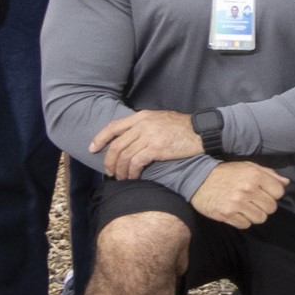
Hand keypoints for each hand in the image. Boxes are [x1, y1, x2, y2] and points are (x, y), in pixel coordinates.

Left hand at [93, 108, 208, 181]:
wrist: (202, 132)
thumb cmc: (182, 128)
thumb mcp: (160, 120)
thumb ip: (143, 125)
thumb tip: (128, 138)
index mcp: (142, 116)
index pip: (113, 126)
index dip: (100, 138)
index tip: (92, 149)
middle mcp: (143, 124)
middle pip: (116, 145)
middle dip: (109, 162)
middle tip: (110, 172)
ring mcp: (149, 136)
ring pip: (124, 156)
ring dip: (120, 170)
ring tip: (122, 178)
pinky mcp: (156, 148)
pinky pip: (136, 163)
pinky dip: (131, 173)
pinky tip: (133, 177)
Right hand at [192, 161, 287, 225]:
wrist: (198, 179)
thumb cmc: (226, 172)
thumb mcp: (248, 166)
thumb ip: (268, 174)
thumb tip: (286, 183)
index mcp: (255, 176)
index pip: (279, 192)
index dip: (274, 194)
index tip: (265, 192)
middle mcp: (247, 190)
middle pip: (271, 208)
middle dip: (265, 205)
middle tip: (255, 201)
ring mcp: (236, 204)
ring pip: (260, 218)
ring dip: (255, 214)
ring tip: (246, 207)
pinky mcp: (226, 215)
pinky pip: (246, 225)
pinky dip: (244, 221)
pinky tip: (237, 213)